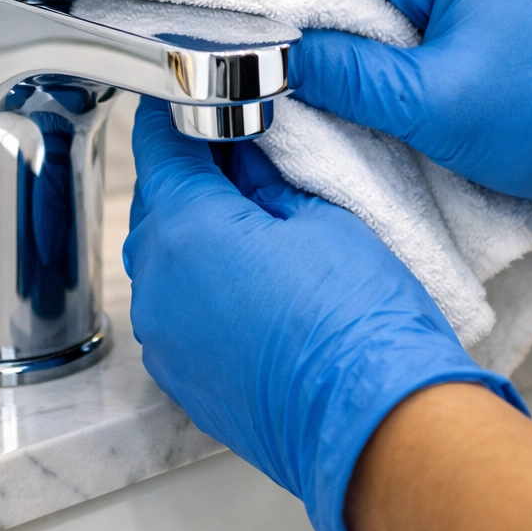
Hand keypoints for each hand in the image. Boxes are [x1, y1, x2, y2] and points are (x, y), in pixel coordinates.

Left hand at [126, 96, 521, 530]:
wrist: (377, 428)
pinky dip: (193, 279)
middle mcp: (156, 284)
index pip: (157, 147)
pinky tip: (240, 275)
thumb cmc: (359, 322)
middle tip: (231, 153)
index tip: (185, 101)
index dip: (171, 115)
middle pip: (154, 200)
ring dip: (188, 228)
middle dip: (186, 171)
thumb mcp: (318, 217)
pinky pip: (171, 306)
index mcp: (185, 229)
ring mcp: (162, 336)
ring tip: (242, 215)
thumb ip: (263, 176)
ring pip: (159, 255)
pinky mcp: (179, 374)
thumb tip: (242, 151)